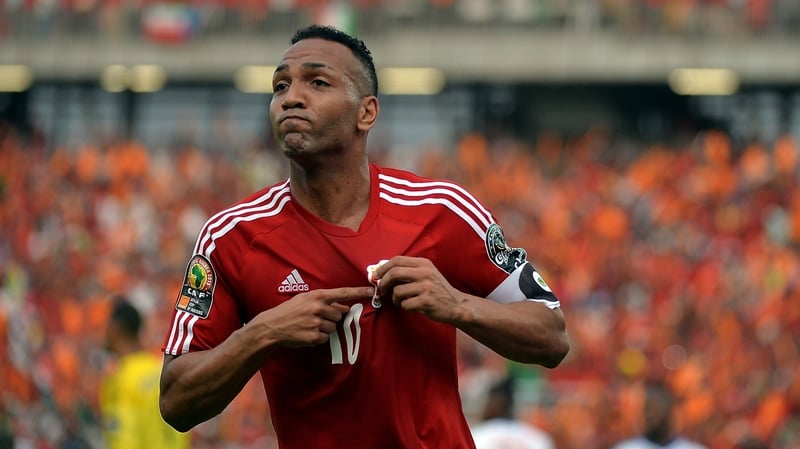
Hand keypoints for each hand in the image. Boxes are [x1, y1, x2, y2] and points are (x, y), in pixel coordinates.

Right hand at [254, 287, 373, 346]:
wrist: (272, 326)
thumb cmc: (289, 311)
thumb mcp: (306, 300)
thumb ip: (326, 302)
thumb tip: (345, 308)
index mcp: (317, 296)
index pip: (343, 293)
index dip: (359, 292)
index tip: (372, 290)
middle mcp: (318, 308)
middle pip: (339, 315)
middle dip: (331, 318)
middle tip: (315, 318)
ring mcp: (316, 323)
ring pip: (333, 327)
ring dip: (324, 328)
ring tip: (309, 326)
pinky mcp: (314, 337)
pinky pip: (325, 338)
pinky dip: (318, 337)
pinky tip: (306, 333)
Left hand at [372, 256, 464, 322]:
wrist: (456, 304)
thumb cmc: (437, 290)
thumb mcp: (426, 274)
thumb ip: (409, 271)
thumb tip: (383, 271)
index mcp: (423, 263)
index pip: (397, 260)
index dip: (383, 268)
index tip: (376, 275)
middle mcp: (425, 272)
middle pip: (394, 272)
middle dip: (383, 282)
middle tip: (381, 290)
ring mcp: (426, 286)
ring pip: (397, 291)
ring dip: (395, 299)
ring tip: (401, 301)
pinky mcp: (426, 301)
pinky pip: (405, 304)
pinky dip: (404, 307)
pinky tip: (411, 306)